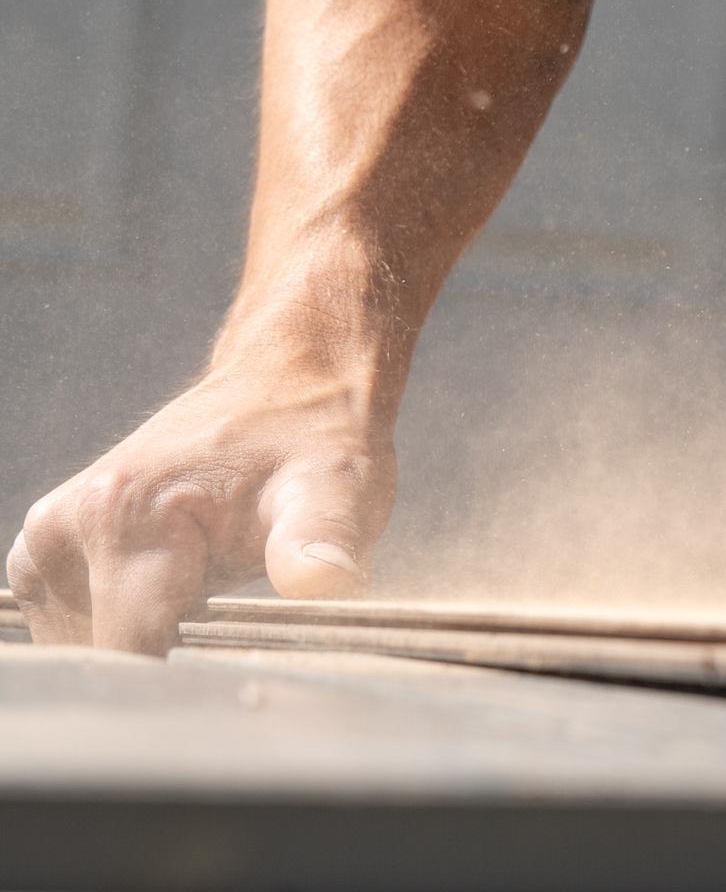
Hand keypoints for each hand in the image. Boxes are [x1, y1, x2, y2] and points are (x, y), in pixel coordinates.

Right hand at [8, 340, 393, 655]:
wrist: (291, 379)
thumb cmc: (315, 440)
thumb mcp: (336, 486)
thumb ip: (322, 540)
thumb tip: (322, 578)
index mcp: (126, 514)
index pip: (130, 653)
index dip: (184, 684)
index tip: (233, 684)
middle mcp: (70, 523)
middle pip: (104, 654)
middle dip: (167, 662)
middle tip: (232, 623)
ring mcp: (51, 537)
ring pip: (85, 645)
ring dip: (143, 645)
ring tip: (206, 600)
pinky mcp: (50, 546)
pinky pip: (73, 620)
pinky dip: (121, 628)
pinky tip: (174, 599)